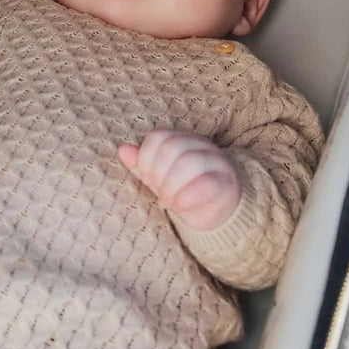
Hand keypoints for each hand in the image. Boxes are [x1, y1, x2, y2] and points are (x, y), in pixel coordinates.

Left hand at [118, 130, 240, 230]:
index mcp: (182, 138)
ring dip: (171, 186)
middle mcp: (200, 144)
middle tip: (158, 192)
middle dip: (158, 174)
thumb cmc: (184, 190)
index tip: (147, 179)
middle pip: (172, 148)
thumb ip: (141, 164)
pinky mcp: (226, 183)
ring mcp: (216, 161)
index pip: (158, 136)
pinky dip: (186, 197)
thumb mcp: (159, 177)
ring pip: (188, 163)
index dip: (146, 158)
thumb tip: (122, 150)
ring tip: (167, 202)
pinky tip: (179, 206)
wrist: (217, 212)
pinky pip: (206, 184)